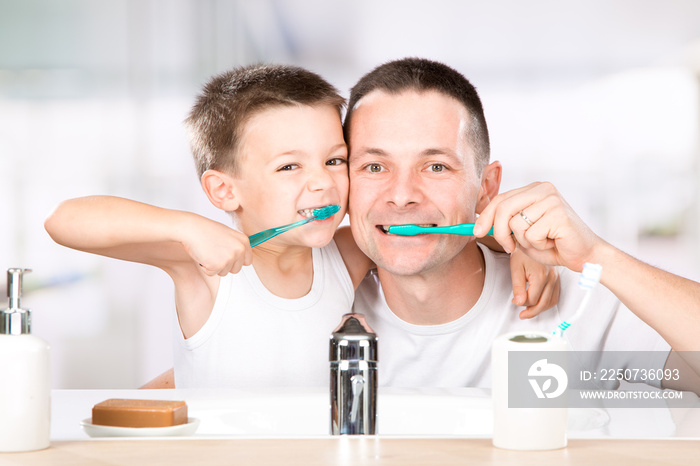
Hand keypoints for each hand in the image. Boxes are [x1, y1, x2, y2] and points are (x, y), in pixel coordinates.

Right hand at [182, 216, 252, 275]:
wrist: (191, 229)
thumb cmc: (206, 230)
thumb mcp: (228, 234)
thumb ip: (236, 246)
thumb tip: (240, 258)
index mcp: (244, 241)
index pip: (248, 261)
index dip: (237, 262)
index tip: (229, 258)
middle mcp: (239, 250)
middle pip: (236, 269)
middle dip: (225, 265)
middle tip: (215, 253)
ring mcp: (229, 258)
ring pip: (224, 272)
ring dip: (215, 266)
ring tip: (208, 252)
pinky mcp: (217, 265)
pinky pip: (211, 274)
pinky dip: (205, 268)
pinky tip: (203, 255)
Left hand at [474, 182, 600, 271]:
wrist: (584, 255)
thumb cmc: (553, 244)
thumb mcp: (523, 232)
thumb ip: (505, 223)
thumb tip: (478, 223)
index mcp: (534, 189)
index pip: (501, 199)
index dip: (485, 216)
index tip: (477, 231)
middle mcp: (543, 189)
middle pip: (504, 208)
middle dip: (499, 232)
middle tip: (509, 247)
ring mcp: (552, 200)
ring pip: (516, 224)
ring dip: (525, 242)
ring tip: (542, 242)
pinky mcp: (558, 213)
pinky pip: (531, 234)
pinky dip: (538, 245)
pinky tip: (552, 243)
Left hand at [510, 245, 560, 318]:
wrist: (530, 240)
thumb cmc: (521, 252)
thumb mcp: (515, 269)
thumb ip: (517, 287)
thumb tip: (519, 303)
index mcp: (541, 276)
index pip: (532, 299)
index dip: (522, 303)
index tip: (514, 301)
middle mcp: (551, 278)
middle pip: (544, 303)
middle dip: (532, 312)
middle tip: (522, 315)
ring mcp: (556, 278)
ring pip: (551, 301)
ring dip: (540, 309)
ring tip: (529, 311)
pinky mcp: (557, 277)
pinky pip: (555, 295)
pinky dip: (547, 302)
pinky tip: (538, 303)